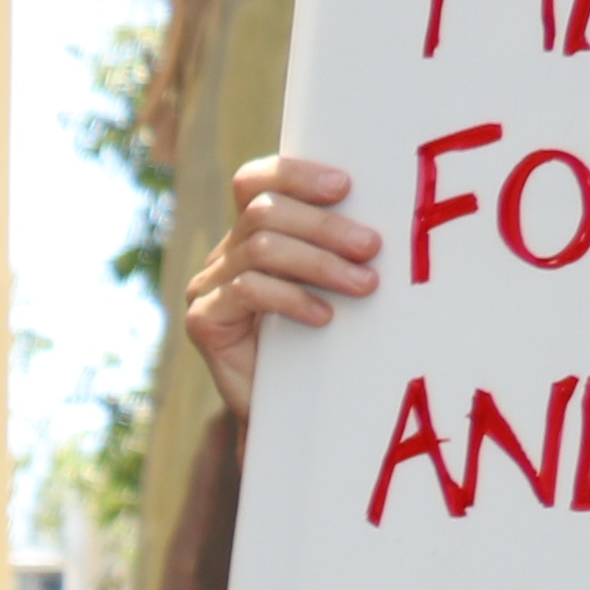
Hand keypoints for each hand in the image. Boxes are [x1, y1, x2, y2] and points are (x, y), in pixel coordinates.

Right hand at [183, 156, 375, 416]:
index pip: (255, 181)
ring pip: (261, 248)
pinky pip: (247, 291)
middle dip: (325, 226)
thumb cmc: (321, 343)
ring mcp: (208, 286)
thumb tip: (386, 207)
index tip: (344, 186)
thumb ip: (337, 246)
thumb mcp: (331, 283)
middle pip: (264, 212)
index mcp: (252, 233)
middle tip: (372, 247)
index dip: (295, 174)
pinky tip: (323, 316)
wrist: (290, 415)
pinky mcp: (204, 320)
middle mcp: (224, 254)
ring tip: (365, 285)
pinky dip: (292, 298)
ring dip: (320, 263)